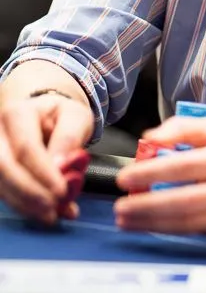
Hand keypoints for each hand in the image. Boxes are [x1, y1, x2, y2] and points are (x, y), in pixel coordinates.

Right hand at [0, 94, 93, 223]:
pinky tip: (41, 212)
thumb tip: (61, 166)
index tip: (61, 191)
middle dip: (29, 193)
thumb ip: (69, 138)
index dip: (43, 173)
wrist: (46, 117)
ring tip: (50, 214)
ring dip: (25, 204)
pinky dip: (23, 206)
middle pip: (4, 166)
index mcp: (19, 113)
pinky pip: (3, 192)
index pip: (26, 147)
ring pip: (0, 183)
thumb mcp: (76, 117)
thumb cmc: (61, 116)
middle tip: (53, 209)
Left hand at [115, 117, 205, 236]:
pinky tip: (147, 225)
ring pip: (188, 223)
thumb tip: (150, 139)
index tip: (126, 177)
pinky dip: (167, 230)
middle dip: (148, 206)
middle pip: (186, 201)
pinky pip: (194, 232)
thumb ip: (181, 127)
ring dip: (152, 223)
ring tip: (126, 219)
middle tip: (120, 206)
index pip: (185, 166)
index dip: (152, 173)